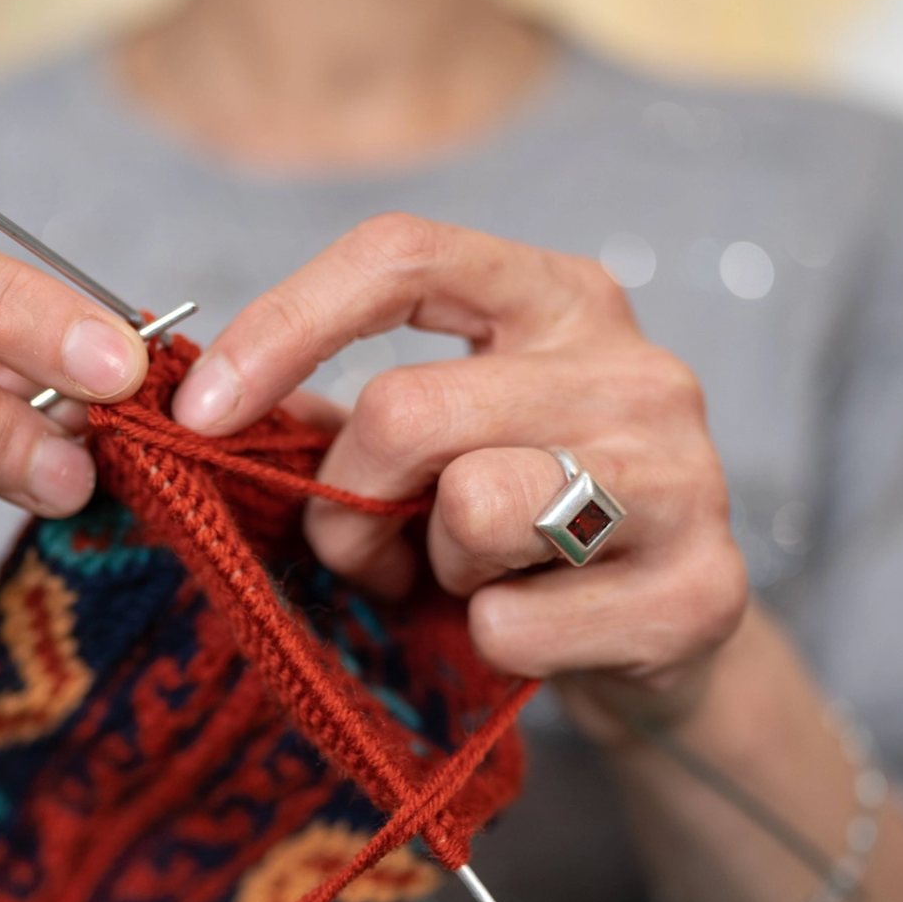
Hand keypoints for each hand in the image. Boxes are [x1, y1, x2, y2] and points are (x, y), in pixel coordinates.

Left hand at [171, 213, 747, 730]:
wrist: (659, 636)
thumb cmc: (516, 530)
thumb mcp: (434, 451)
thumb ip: (347, 419)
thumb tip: (209, 407)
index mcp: (558, 299)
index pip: (401, 256)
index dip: (283, 325)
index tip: (199, 413)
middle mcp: (634, 367)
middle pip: (408, 411)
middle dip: (346, 503)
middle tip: (364, 553)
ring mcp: (681, 475)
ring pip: (473, 507)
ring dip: (432, 569)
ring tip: (465, 581)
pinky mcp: (702, 590)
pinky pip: (514, 624)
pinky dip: (487, 645)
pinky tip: (526, 633)